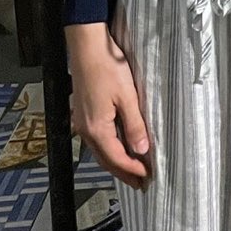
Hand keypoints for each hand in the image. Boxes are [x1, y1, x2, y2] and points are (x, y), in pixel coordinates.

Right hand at [66, 23, 150, 188]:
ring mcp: (82, 122)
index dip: (133, 169)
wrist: (88, 47)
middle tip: (140, 183)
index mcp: (96, 129)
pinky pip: (98, 139)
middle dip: (124, 173)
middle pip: (106, 159)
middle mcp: (86, 129)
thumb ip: (134, 126)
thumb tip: (142, 150)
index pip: (117, 158)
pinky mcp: (83, 113)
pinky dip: (110, 148)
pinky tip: (120, 146)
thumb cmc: (108, 67)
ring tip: (133, 169)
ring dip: (116, 161)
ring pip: (101, 150)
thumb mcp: (127, 97)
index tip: (148, 177)